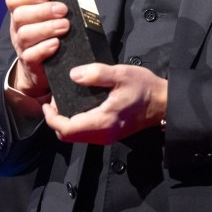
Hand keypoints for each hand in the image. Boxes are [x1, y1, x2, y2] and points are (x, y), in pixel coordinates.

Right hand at [5, 0, 99, 97]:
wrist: (46, 67)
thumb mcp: (63, 13)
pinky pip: (30, 55)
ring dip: (46, 28)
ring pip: (25, 34)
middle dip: (42, 11)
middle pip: (20, 15)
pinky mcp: (29, 62)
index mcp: (23, 11)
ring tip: (65, 26)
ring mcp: (22, 45)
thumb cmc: (54, 33)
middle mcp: (18, 27)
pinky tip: (56, 44)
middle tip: (63, 10)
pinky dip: (43, 48)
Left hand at [42, 63, 166, 144]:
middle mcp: (103, 134)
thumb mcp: (121, 74)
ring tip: (64, 102)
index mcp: (103, 121)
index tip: (48, 103)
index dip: (52, 118)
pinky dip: (76, 124)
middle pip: (68, 136)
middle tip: (55, 101)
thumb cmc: (144, 88)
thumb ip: (97, 74)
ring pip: (76, 137)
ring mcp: (107, 137)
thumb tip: (73, 75)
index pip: (67, 129)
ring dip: (66, 123)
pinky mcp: (110, 134)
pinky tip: (78, 108)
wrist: (163, 102)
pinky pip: (86, 134)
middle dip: (56, 120)